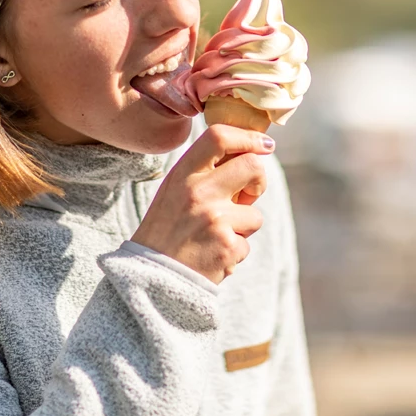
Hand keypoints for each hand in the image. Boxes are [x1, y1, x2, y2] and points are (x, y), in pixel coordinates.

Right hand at [131, 125, 272, 283]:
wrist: (151, 278)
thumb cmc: (166, 231)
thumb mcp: (174, 191)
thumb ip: (204, 173)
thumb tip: (247, 154)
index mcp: (183, 175)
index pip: (219, 137)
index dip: (247, 137)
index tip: (264, 144)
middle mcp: (199, 192)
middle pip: (252, 166)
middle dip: (259, 181)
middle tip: (250, 193)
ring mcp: (215, 219)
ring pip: (255, 214)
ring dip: (242, 227)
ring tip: (214, 237)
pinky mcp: (228, 247)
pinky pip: (247, 243)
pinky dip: (234, 252)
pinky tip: (212, 255)